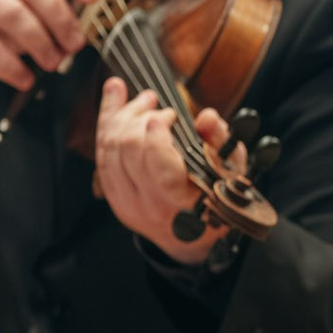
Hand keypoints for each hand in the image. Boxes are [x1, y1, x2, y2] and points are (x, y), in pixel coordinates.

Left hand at [94, 77, 236, 262]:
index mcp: (182, 203)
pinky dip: (106, 121)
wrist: (193, 239)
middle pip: (127, 150)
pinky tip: (114, 94)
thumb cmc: (217, 200)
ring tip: (142, 98)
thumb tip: (206, 117)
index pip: (159, 167)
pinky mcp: (113, 196)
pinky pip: (101, 153)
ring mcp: (126, 203)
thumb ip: (221, 141)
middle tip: (156, 102)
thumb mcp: (232, 172)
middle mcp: (149, 205)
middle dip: (138, 117)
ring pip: (108, 148)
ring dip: (121, 114)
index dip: (157, 134)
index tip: (168, 115)